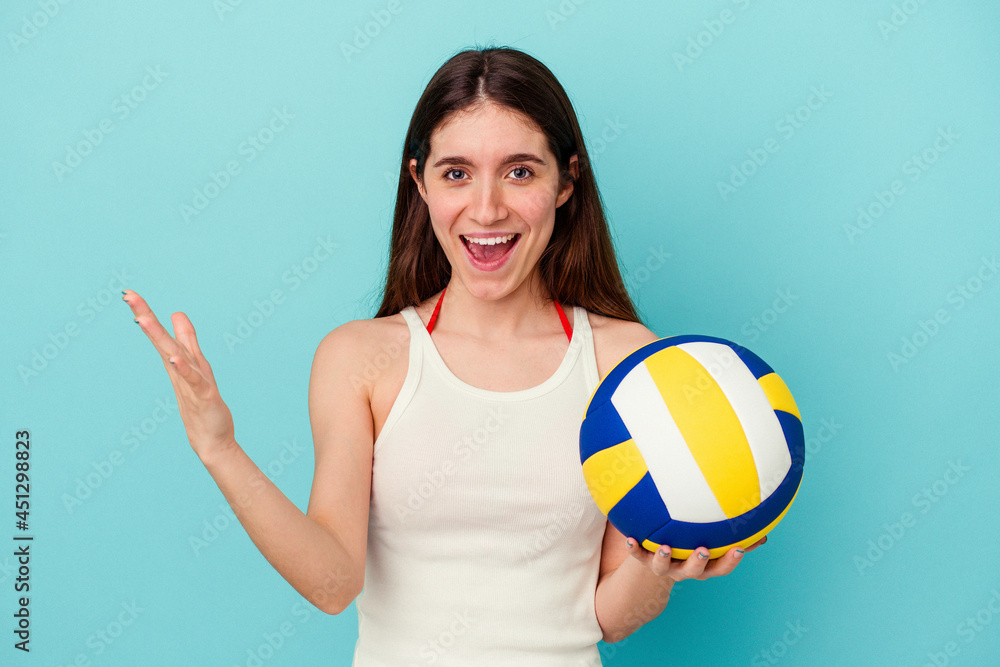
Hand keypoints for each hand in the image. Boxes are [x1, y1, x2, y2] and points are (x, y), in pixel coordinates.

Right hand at [123, 290, 235, 459]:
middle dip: (146, 317)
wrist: (212, 440)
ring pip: (173, 356)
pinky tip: (174, 358)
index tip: (129, 293)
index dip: (146, 313)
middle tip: (128, 296)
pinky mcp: (203, 396)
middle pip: (161, 340)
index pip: (159, 334)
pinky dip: (183, 369)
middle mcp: (178, 370)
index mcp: (177, 362)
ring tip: (143, 319)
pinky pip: (193, 380)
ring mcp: (189, 383)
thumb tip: (177, 314)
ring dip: (159, 338)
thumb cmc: (202, 404)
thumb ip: (187, 340)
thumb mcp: (196, 365)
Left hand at [624, 535, 767, 581]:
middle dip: (699, 562)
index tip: (739, 549)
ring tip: (664, 548)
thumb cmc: (691, 547)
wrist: (659, 562)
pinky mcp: (645, 559)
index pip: (721, 566)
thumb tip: (764, 526)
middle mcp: (684, 569)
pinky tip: (628, 537)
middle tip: (703, 550)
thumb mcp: (712, 543)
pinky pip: (638, 555)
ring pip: (664, 568)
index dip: (730, 560)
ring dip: (665, 558)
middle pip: (694, 571)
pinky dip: (633, 548)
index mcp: (703, 565)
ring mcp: (664, 566)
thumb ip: (733, 535)